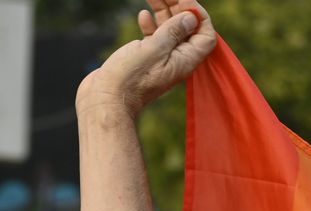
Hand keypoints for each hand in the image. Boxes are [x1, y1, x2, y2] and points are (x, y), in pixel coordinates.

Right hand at [77, 0, 216, 118]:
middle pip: (186, 28)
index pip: (205, 35)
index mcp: (185, 61)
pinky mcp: (144, 59)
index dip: (199, 15)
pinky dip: (150, 23)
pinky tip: (142, 15)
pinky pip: (154, 37)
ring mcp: (160, 59)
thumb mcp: (154, 49)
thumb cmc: (129, 79)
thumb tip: (191, 18)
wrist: (105, 100)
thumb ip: (174, 31)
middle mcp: (176, 60)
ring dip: (162, 10)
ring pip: (168, 29)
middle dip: (178, 7)